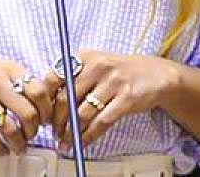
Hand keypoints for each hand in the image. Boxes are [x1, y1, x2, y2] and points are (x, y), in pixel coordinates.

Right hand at [0, 55, 61, 155]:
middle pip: (27, 113)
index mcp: (8, 68)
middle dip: (33, 131)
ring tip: (18, 147)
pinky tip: (1, 150)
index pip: (39, 91)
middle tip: (32, 135)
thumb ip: (18, 80)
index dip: (46, 110)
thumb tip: (42, 101)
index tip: (46, 120)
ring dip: (18, 143)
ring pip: (9, 128)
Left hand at [46, 49, 179, 150]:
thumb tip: (49, 102)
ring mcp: (113, 82)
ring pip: (82, 114)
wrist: (155, 74)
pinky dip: (89, 136)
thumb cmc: (121, 72)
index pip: (54, 77)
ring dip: (71, 132)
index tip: (43, 113)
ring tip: (66, 140)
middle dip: (57, 121)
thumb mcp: (96, 65)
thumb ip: (74, 77)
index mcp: (85, 56)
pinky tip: (83, 142)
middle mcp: (97, 66)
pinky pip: (101, 122)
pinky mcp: (126, 99)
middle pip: (66, 99)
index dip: (46, 99)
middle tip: (55, 132)